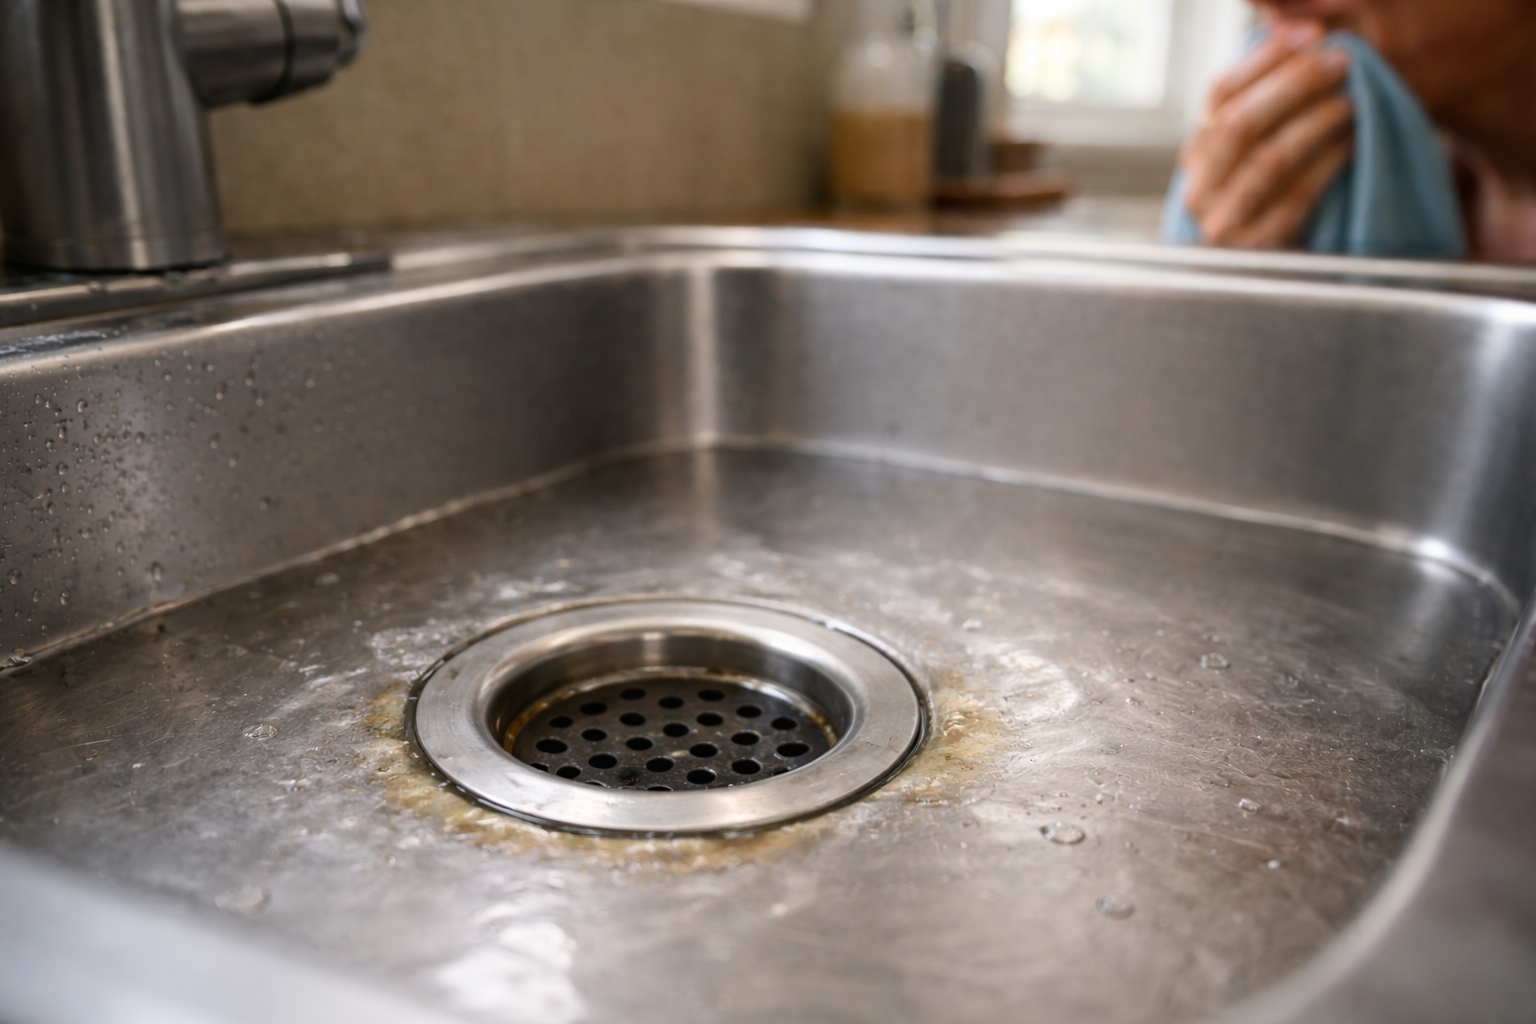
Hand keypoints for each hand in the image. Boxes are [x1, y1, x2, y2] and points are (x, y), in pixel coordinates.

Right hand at [1180, 23, 1355, 248]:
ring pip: (1267, 158)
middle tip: (1340, 60)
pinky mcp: (1256, 248)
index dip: (1264, 59)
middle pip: (1240, 123)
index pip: (1218, 95)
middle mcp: (1199, 188)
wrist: (1262, 280)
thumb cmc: (1269, 201)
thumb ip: (1266, 98)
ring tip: (1352, 99)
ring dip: (1315, 122)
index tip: (1310, 32)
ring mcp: (1222, 222)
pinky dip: (1328, 164)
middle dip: (1294, 85)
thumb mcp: (1256, 151)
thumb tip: (1295, 25)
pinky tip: (1353, 143)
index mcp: (1195, 154)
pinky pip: (1295, 197)